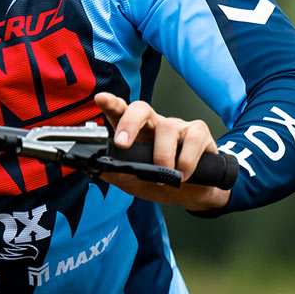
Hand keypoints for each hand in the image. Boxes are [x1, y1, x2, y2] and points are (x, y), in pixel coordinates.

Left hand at [92, 92, 229, 213]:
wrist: (192, 194)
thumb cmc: (160, 183)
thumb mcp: (133, 182)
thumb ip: (115, 173)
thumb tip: (95, 167)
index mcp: (135, 133)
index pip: (120, 112)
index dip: (111, 103)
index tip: (101, 99)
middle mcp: (155, 124)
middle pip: (141, 108)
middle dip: (129, 122)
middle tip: (122, 143)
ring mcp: (177, 126)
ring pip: (167, 128)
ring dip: (163, 156)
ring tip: (163, 178)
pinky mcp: (199, 133)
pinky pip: (192, 139)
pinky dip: (186, 160)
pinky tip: (183, 173)